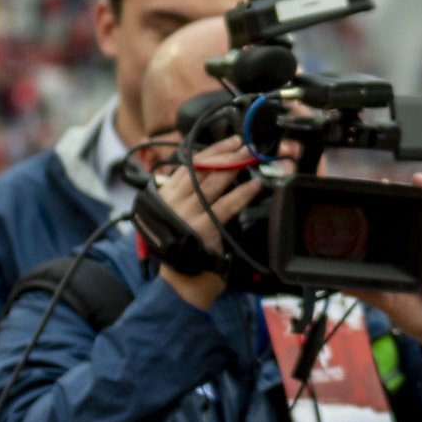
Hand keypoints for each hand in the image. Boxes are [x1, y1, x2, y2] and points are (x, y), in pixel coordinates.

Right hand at [154, 138, 264, 307]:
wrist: (181, 279)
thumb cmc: (182, 244)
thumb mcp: (174, 214)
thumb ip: (187, 194)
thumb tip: (214, 169)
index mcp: (165, 194)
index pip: (189, 164)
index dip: (212, 151)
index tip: (230, 141)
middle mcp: (174, 201)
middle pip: (203, 170)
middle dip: (227, 155)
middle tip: (246, 145)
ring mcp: (188, 214)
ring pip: (214, 183)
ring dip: (235, 167)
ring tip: (252, 157)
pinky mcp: (203, 228)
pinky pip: (226, 205)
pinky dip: (242, 193)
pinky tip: (255, 185)